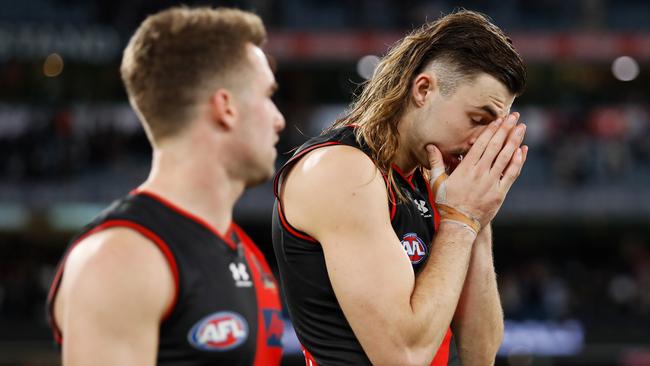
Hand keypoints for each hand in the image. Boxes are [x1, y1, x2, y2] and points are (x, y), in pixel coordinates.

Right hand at [427, 113, 527, 227]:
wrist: (459, 224)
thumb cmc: (446, 202)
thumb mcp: (437, 181)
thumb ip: (435, 162)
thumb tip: (430, 146)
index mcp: (466, 168)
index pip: (481, 144)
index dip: (491, 130)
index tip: (499, 119)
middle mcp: (480, 173)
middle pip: (496, 147)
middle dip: (506, 130)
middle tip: (514, 117)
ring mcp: (491, 183)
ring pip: (506, 157)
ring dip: (515, 141)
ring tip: (521, 128)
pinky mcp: (499, 193)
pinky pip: (511, 174)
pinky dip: (518, 161)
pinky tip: (522, 150)